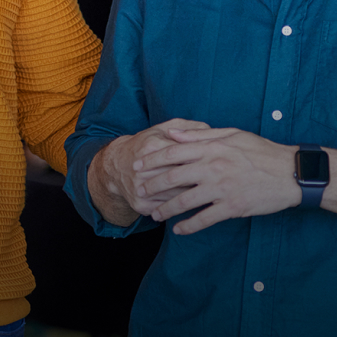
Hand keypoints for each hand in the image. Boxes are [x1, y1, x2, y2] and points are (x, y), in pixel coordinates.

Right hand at [88, 119, 211, 224]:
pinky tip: (197, 207)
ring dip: (196, 198)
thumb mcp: (162, 129)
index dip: (204, 159)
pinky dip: (183, 209)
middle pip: (181, 178)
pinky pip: (168, 209)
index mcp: (152, 146)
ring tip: (214, 195)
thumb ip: (187, 127)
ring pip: (176, 197)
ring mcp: (141, 189)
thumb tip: (211, 130)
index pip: (184, 154)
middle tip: (222, 182)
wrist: (115, 166)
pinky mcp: (141, 205)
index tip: (220, 163)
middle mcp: (144, 169)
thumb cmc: (146, 145)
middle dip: (203, 180)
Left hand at [133, 127, 300, 233]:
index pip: (173, 153)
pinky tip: (179, 230)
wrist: (290, 173)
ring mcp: (222, 188)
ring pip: (184, 201)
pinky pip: (204, 219)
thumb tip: (172, 133)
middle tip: (140, 192)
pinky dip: (188, 226)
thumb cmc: (261, 151)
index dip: (151, 160)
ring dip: (165, 209)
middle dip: (152, 185)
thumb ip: (200, 134)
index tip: (137, 165)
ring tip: (155, 215)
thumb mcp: (232, 134)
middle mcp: (213, 167)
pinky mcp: (232, 207)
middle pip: (173, 177)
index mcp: (212, 147)